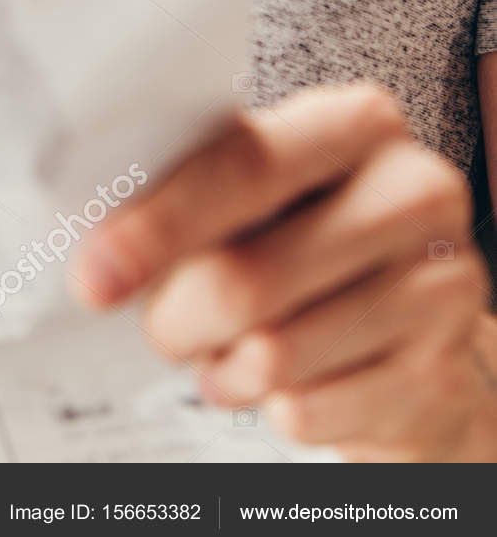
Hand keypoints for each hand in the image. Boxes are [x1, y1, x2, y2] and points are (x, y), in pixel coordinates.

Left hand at [73, 83, 496, 460]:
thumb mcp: (261, 195)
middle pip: (245, 278)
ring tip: (234, 349)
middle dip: (179, 318)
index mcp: (358, 123)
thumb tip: (98, 249)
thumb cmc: (310, 240)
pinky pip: (306, 413)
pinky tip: (291, 381)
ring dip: (224, 367)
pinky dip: (271, 409)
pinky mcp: (441, 376)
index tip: (94, 273)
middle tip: (168, 327)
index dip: (157, 226)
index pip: (242, 166)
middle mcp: (413, 193)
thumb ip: (189, 192)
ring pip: (272, 356)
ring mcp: (440, 287)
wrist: (416, 322)